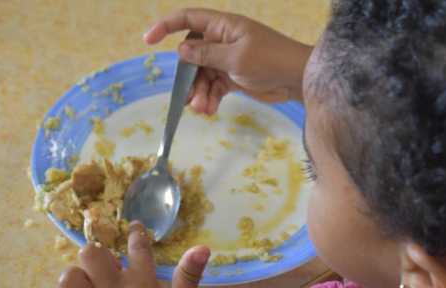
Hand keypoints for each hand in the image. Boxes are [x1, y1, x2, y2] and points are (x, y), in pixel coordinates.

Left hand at [47, 222, 210, 287]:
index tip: (133, 226)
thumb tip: (202, 247)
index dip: (136, 233)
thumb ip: (189, 276)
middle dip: (95, 253)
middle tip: (103, 265)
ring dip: (74, 278)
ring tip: (84, 286)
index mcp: (140, 282)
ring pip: (69, 277)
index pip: (137, 247)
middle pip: (92, 254)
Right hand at [144, 8, 312, 113]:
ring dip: (199, 92)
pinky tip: (210, 110)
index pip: (187, 19)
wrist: (297, 79)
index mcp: (222, 26)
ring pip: (201, 75)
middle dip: (188, 77)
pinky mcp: (233, 77)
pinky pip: (213, 86)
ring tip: (202, 108)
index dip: (166, 27)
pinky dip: (210, 98)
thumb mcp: (235, 57)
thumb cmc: (270, 60)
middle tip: (188, 97)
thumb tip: (180, 50)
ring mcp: (227, 59)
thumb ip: (206, 54)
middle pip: (192, 55)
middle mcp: (222, 40)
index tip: (148, 40)